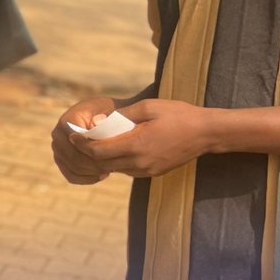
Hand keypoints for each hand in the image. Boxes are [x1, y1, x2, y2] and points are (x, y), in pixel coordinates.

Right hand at [51, 97, 116, 184]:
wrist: (105, 117)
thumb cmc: (112, 114)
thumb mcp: (113, 112)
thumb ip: (106, 118)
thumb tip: (96, 125)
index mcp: (68, 119)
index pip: (77, 141)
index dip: (94, 149)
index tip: (113, 153)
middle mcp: (57, 133)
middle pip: (73, 157)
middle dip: (94, 164)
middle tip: (114, 166)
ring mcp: (57, 148)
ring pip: (72, 168)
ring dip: (92, 172)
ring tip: (110, 169)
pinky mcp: (60, 160)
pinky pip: (71, 175)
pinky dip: (86, 178)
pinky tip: (102, 175)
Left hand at [66, 98, 212, 178]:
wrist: (206, 133)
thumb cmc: (178, 115)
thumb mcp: (148, 107)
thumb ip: (122, 115)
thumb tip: (100, 121)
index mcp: (136, 145)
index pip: (98, 151)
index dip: (82, 145)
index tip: (73, 135)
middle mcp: (139, 162)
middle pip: (101, 164)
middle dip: (86, 153)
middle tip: (77, 141)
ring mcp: (146, 170)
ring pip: (113, 168)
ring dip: (100, 159)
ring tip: (91, 144)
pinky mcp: (152, 173)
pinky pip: (126, 169)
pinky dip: (114, 160)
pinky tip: (112, 149)